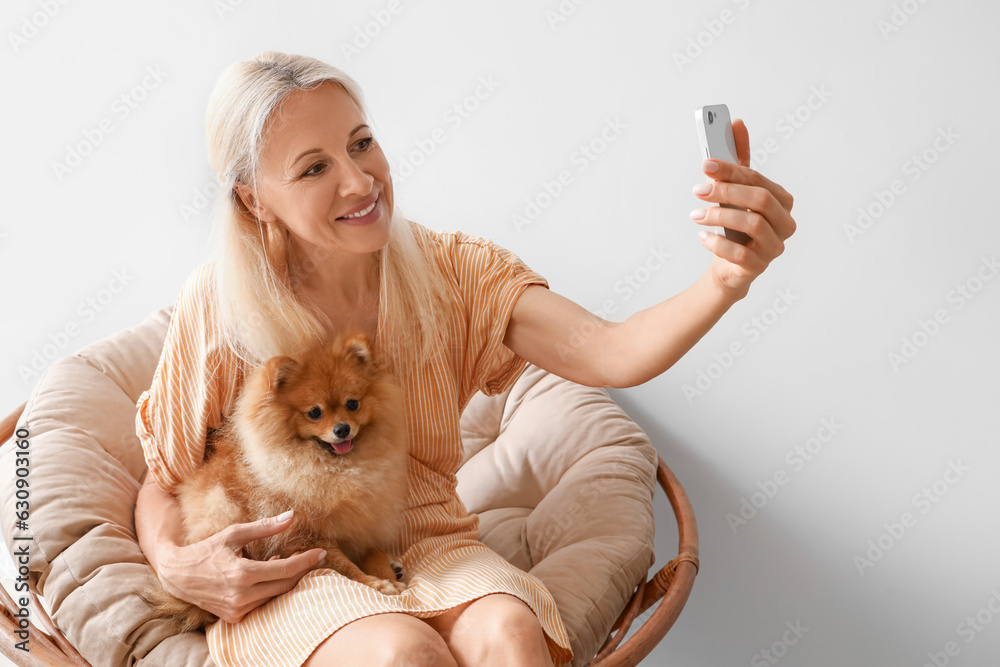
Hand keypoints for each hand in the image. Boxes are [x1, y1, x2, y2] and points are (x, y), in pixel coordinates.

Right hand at [157, 511, 325, 623]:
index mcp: (241, 574)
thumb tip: (291, 515)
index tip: (321, 552)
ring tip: (293, 561)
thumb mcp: (234, 534)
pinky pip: (262, 602)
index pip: (285, 570)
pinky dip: (271, 588)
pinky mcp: (234, 616)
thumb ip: (264, 527)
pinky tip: (272, 572)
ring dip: (287, 579)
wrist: (177, 576)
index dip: (306, 561)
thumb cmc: (206, 550)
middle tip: (315, 557)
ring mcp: (237, 609)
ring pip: (275, 595)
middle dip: (303, 571)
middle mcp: (240, 596)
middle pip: (284, 585)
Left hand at [691, 119, 795, 298]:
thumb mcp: (735, 192)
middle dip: (726, 191)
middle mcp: (785, 223)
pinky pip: (740, 254)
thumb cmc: (735, 226)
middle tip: (698, 190)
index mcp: (781, 200)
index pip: (758, 180)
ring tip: (697, 215)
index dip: (731, 170)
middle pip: (760, 200)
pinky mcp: (759, 267)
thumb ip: (738, 161)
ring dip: (720, 216)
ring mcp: (774, 247)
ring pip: (753, 225)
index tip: (706, 164)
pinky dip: (718, 243)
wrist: (729, 267)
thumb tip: (737, 124)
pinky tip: (702, 236)